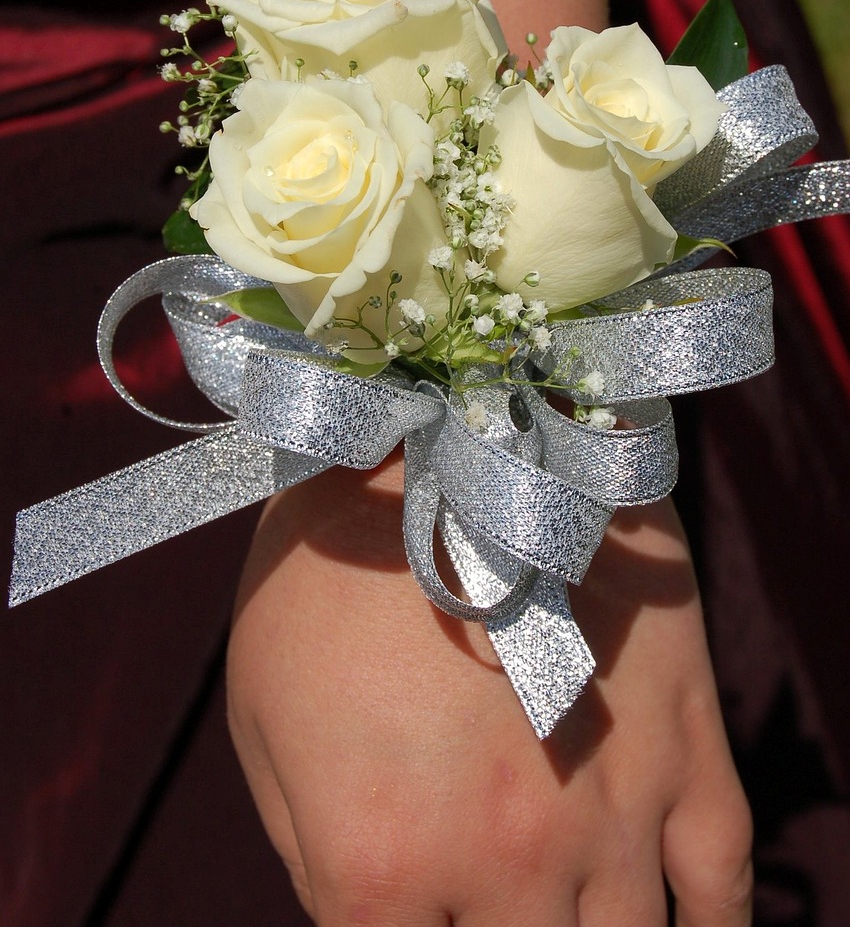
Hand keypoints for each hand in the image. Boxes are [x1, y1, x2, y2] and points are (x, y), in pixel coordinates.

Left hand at [227, 455, 751, 925]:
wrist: (430, 438)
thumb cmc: (324, 571)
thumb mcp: (262, 715)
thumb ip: (312, 854)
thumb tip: (362, 915)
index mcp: (379, 863)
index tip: (413, 923)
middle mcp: (503, 860)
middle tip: (495, 911)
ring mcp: (607, 808)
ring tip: (568, 914)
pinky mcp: (683, 743)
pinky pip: (722, 884)